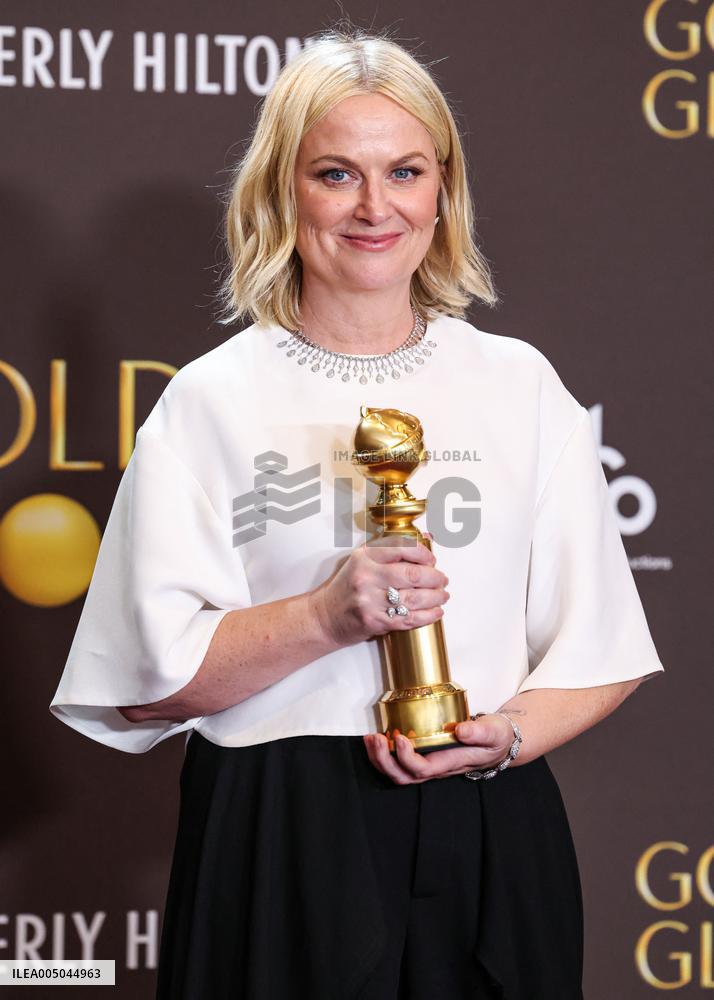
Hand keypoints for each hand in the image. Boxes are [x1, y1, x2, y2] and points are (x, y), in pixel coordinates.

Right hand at [311, 533, 449, 647]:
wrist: (325, 616)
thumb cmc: (346, 588)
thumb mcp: (362, 561)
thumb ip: (391, 550)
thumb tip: (425, 537)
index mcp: (365, 556)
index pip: (403, 547)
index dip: (424, 554)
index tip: (432, 560)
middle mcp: (367, 576)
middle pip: (413, 574)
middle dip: (435, 578)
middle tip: (442, 580)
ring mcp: (370, 600)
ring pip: (415, 598)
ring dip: (435, 597)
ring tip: (442, 596)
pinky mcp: (375, 620)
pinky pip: (409, 618)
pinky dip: (428, 615)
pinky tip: (436, 612)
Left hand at [363, 714, 513, 783]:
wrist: (500, 743)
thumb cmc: (496, 737)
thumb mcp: (494, 731)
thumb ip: (479, 731)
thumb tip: (461, 730)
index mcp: (452, 762)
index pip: (424, 768)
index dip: (407, 758)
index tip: (399, 738)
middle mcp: (437, 768)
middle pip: (405, 777)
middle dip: (385, 761)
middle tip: (376, 738)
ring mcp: (429, 765)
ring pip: (399, 774)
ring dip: (379, 759)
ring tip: (370, 738)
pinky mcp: (425, 758)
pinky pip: (399, 765)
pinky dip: (383, 755)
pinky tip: (377, 738)